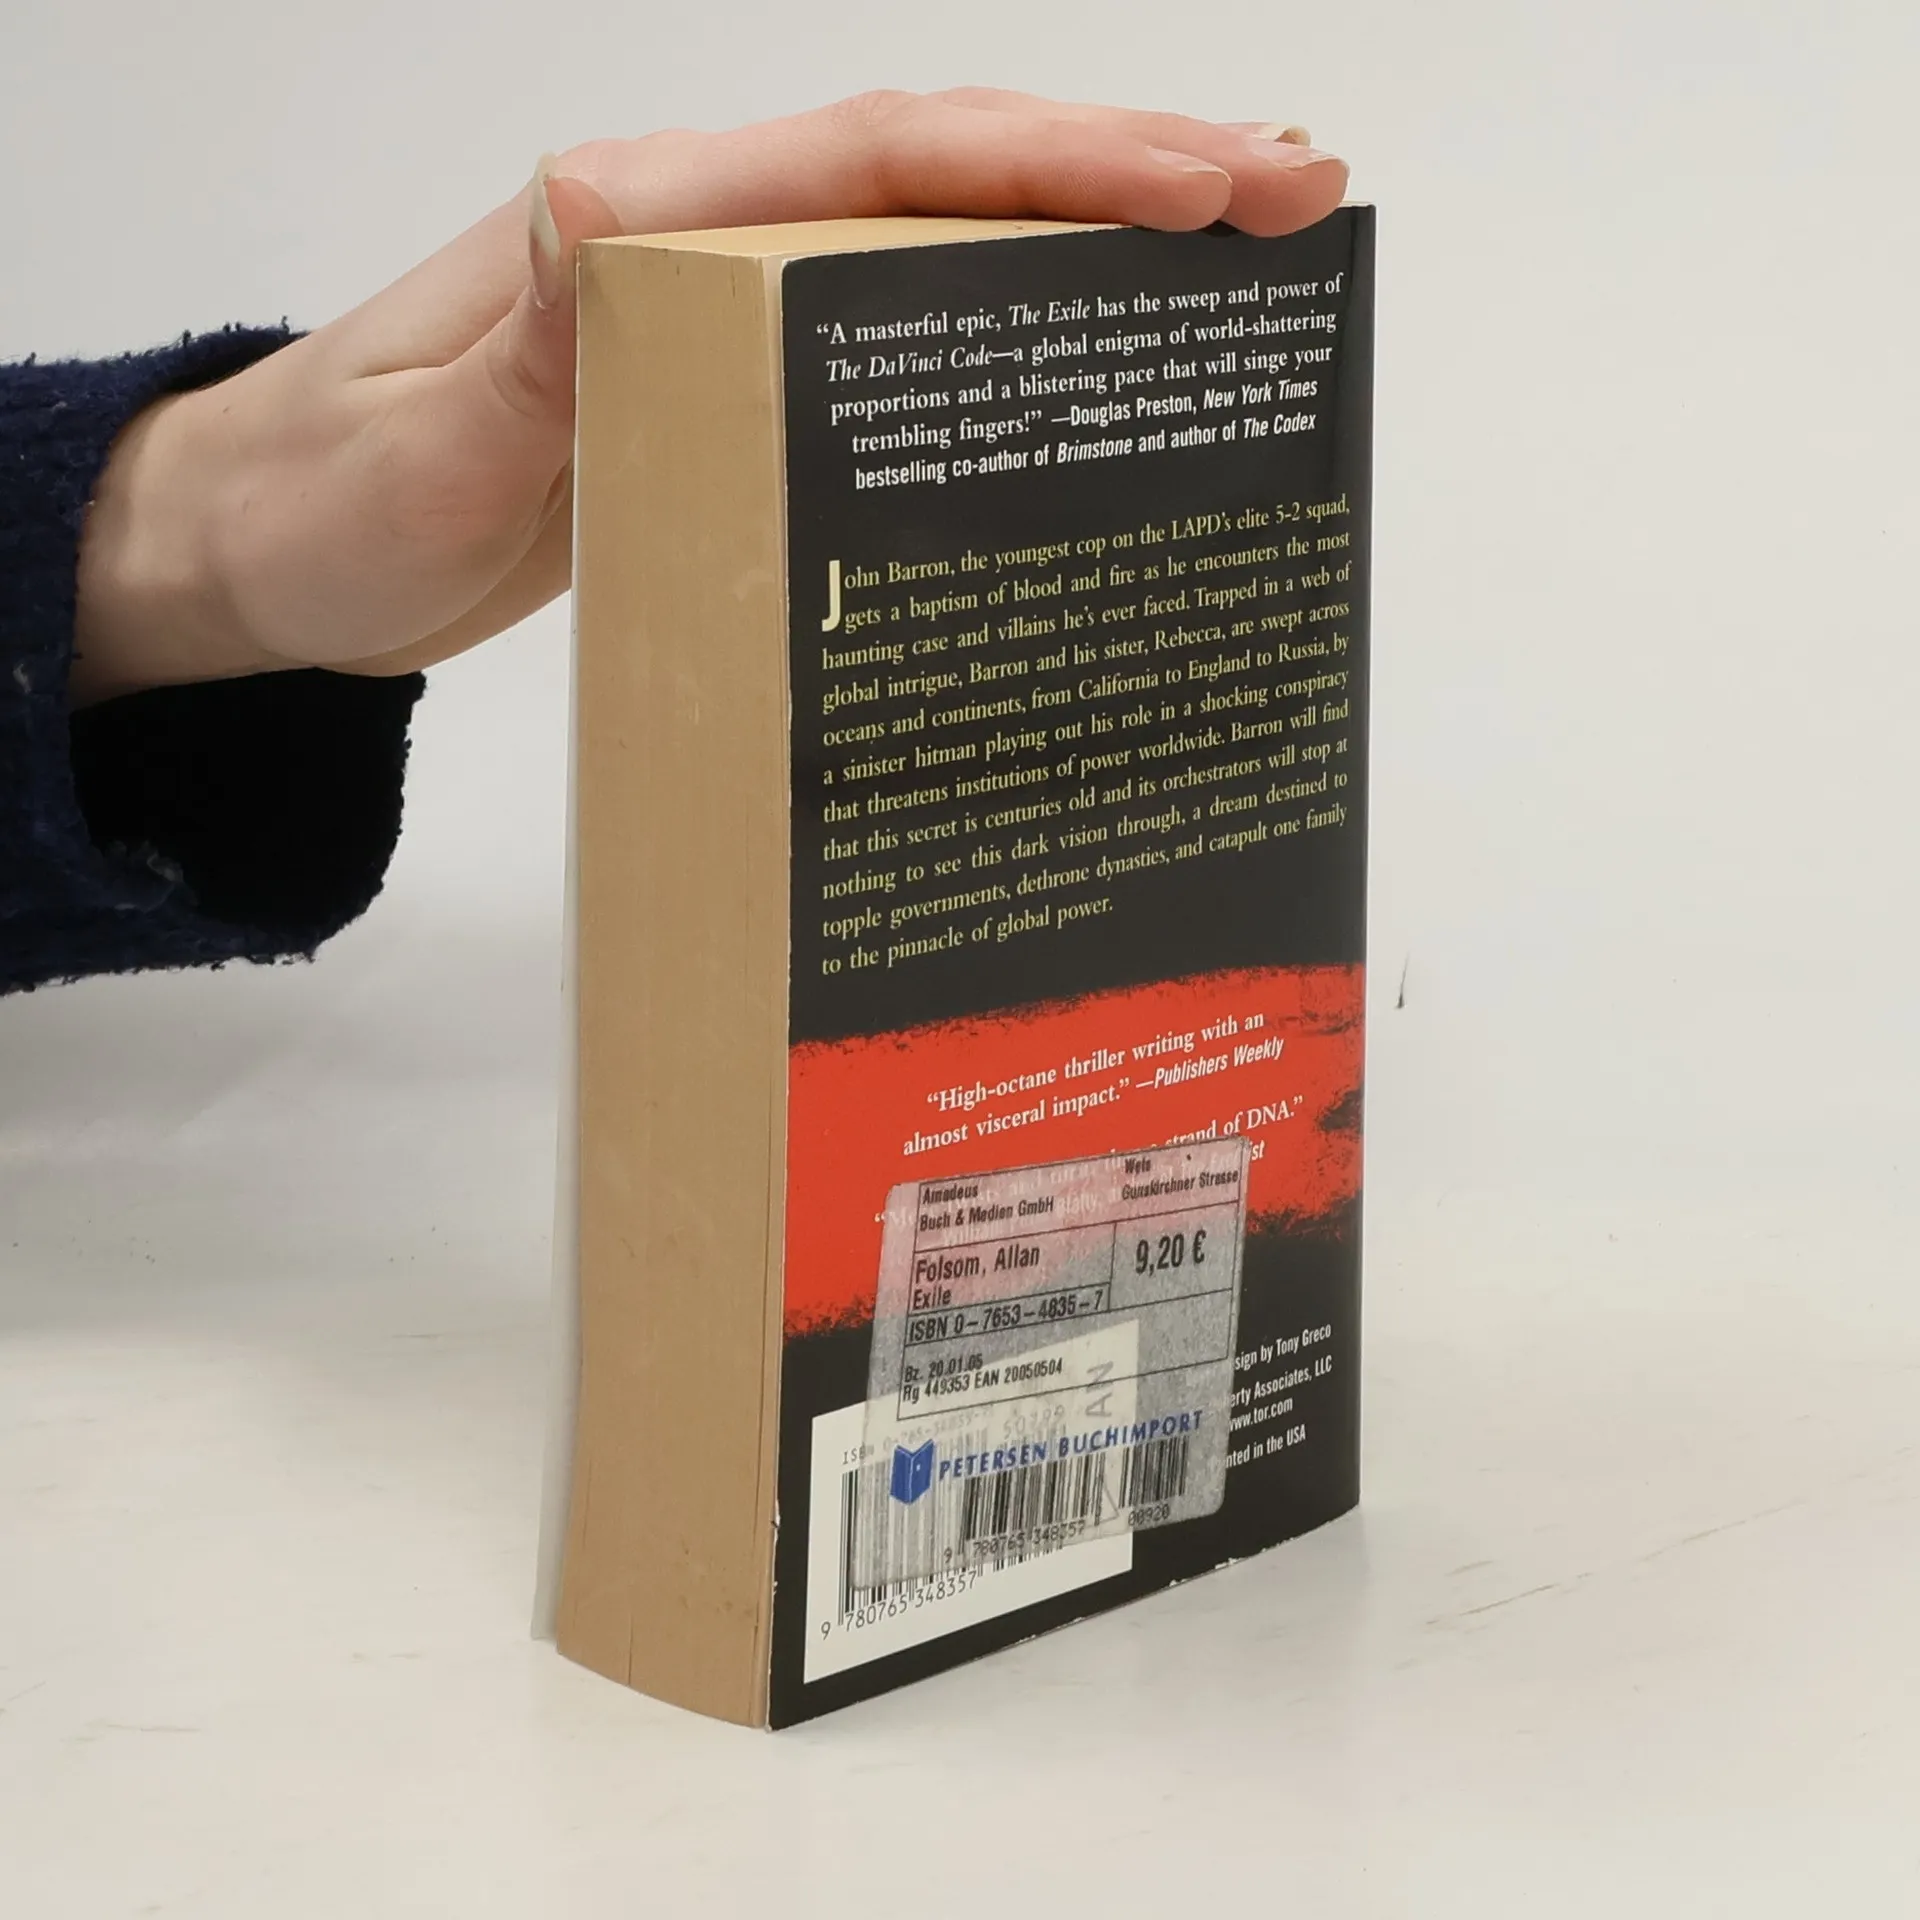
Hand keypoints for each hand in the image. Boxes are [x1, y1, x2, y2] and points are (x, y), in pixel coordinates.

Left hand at [71, 90, 1347, 704]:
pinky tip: (1090, 332)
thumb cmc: (336, 497)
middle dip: (1130, 165)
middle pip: (945, 169)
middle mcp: (701, 236)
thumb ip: (534, 337)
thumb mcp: (428, 439)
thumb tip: (620, 202)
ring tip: (1245, 239)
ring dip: (1096, 222)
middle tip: (1298, 191)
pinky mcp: (733, 378)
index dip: (1047, 164)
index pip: (879, 164)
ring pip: (938, 231)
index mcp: (641, 223)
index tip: (1200, 183)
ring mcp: (725, 302)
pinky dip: (1010, 305)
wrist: (281, 543)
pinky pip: (897, 322)